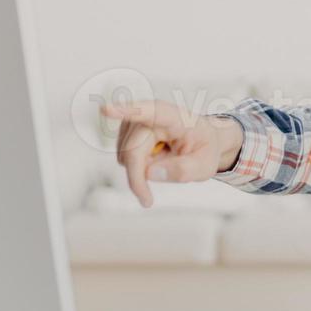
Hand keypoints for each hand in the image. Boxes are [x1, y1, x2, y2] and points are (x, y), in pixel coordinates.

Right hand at [101, 100, 244, 207]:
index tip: (106, 109)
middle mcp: (151, 114)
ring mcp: (136, 121)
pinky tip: (155, 159)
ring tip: (166, 161)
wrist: (202, 139)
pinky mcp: (127, 131)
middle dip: (137, 177)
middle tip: (147, 200)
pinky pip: (124, 158)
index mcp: (176, 117)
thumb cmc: (204, 148)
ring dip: (142, 169)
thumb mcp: (205, 165)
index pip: (150, 112)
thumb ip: (183, 170)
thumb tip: (149, 173)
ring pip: (126, 157)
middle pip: (132, 151)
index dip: (127, 111)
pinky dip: (138, 167)